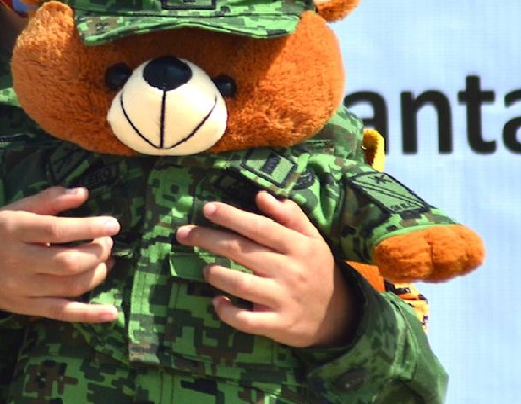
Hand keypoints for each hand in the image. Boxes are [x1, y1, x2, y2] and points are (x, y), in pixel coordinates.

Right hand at [0, 186, 119, 322]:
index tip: (113, 224)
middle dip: (97, 252)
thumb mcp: (15, 209)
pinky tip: (111, 312)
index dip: (88, 227)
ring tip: (105, 261)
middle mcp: (17, 261)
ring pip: (69, 287)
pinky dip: (89, 314)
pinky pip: (62, 313)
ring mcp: (21, 289)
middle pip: (67, 262)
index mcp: (13, 230)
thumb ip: (49, 200)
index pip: (56, 230)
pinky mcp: (25, 309)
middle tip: (107, 242)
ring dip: (97, 274)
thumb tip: (84, 193)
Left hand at [176, 191, 356, 347]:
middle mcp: (290, 271)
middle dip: (208, 239)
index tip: (207, 208)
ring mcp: (283, 299)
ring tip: (206, 269)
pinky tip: (217, 302)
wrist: (337, 315)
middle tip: (183, 233)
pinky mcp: (277, 324)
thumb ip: (289, 215)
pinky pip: (245, 320)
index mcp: (298, 246)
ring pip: (240, 284)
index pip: (259, 227)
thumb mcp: (312, 238)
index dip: (232, 217)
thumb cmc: (316, 269)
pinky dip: (227, 311)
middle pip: (242, 251)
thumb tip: (260, 195)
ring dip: (216, 274)